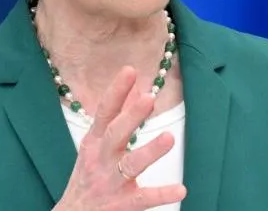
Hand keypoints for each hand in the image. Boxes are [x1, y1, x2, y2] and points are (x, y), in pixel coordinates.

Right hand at [53, 66, 185, 210]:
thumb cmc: (87, 178)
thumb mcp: (93, 148)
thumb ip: (112, 122)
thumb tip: (134, 92)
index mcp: (94, 143)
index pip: (104, 113)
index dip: (116, 92)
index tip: (130, 71)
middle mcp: (101, 160)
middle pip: (116, 134)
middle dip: (131, 116)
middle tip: (148, 98)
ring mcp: (111, 183)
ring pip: (131, 164)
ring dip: (150, 151)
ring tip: (169, 138)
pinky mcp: (122, 204)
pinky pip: (144, 198)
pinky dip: (162, 194)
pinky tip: (180, 189)